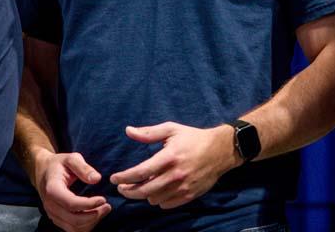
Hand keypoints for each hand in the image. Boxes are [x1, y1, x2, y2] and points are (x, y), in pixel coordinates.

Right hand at [34, 150, 110, 231]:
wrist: (43, 171)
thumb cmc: (59, 164)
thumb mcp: (71, 158)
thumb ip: (83, 167)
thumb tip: (97, 179)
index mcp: (53, 189)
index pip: (71, 203)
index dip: (88, 204)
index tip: (103, 199)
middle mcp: (50, 205)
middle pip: (73, 219)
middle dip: (93, 215)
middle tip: (108, 206)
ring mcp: (52, 214)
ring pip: (73, 228)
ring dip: (91, 222)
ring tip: (104, 210)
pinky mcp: (57, 219)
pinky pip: (71, 229)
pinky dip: (85, 225)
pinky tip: (95, 214)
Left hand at [109, 122, 240, 208]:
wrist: (221, 150)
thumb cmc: (194, 138)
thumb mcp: (172, 130)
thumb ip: (148, 132)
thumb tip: (128, 131)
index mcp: (169, 156)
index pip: (141, 172)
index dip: (124, 177)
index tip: (114, 179)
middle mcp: (176, 174)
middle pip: (144, 190)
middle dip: (128, 191)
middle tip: (122, 187)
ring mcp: (183, 187)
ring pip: (154, 199)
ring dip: (144, 195)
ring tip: (142, 186)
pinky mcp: (189, 195)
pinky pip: (166, 204)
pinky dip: (158, 199)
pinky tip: (157, 190)